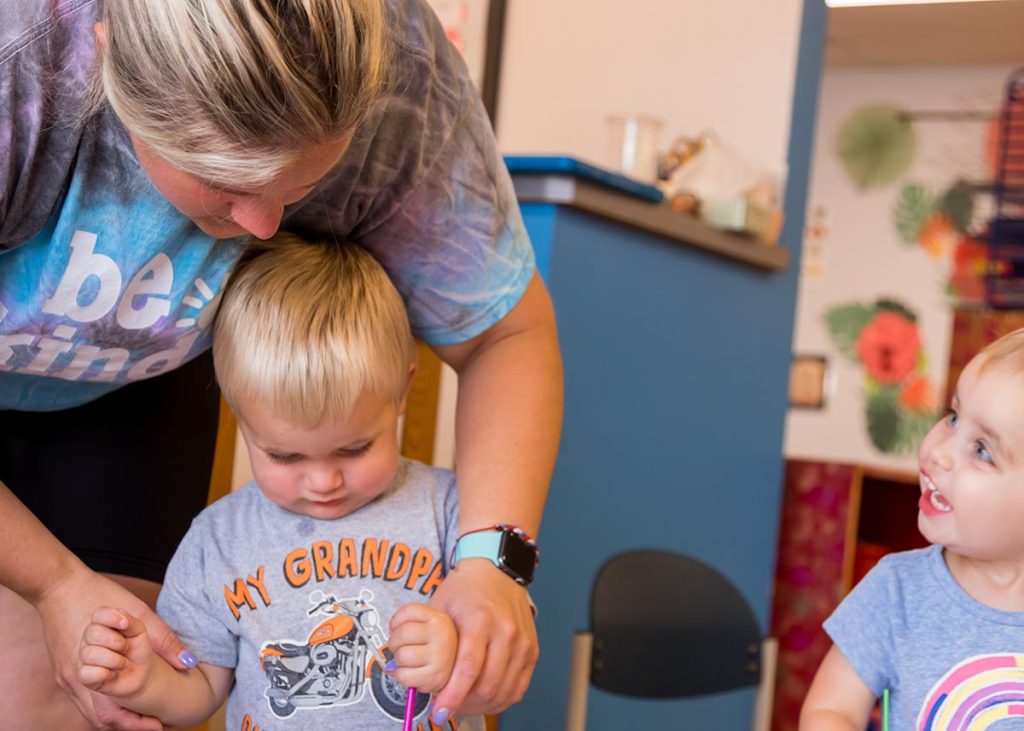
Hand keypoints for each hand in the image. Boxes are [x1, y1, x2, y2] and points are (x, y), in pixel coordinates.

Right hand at [34, 564, 192, 729]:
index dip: (136, 724)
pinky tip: (121, 697)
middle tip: (154, 724)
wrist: (57, 585)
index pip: (113, 714)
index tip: (159, 726)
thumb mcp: (137, 613)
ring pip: (90, 712)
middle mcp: (75, 680)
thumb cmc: (98, 595)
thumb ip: (162, 640)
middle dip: (128, 725)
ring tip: (142, 714)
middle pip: (100, 719)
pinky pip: (83, 698)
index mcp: (93, 668)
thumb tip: (188, 663)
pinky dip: (102, 703)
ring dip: (116, 716)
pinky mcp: (62, 671)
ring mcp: (65, 677)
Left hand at [388, 602, 456, 692]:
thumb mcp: (429, 623)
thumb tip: (390, 647)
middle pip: (401, 634)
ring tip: (407, 659)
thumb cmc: (437, 642)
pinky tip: (409, 671)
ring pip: (402, 655)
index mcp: (439, 618)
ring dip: (398, 660)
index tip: (392, 628)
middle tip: (403, 646)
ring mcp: (441, 656)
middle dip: (395, 642)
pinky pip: (405, 675)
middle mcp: (443, 635)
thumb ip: (407, 626)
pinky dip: (400, 675)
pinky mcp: (436, 677)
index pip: (409, 611)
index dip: (396, 621)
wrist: (461, 659)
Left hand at [427, 559, 537, 717]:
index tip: (440, 711)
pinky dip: (501, 700)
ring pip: (504, 690)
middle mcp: (506, 632)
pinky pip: (519, 687)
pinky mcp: (532, 650)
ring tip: (464, 706)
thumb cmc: (463, 590)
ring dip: (482, 706)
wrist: (497, 571)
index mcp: (480, 620)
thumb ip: (424, 640)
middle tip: (448, 709)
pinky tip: (484, 700)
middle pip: (487, 685)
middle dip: (465, 705)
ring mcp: (522, 642)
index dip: (453, 695)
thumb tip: (402, 673)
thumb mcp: (439, 607)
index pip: (468, 668)